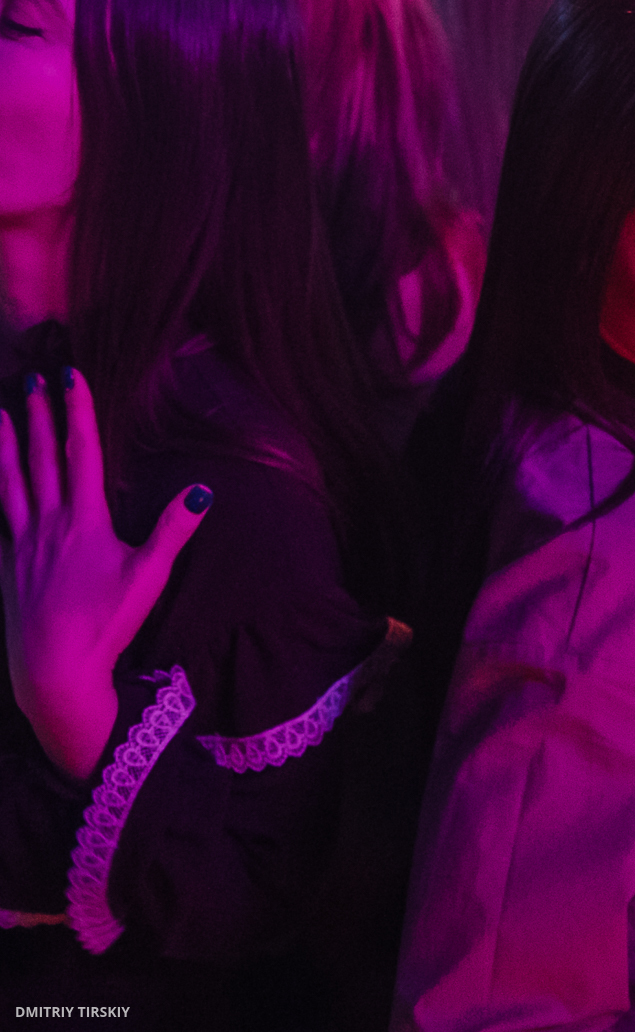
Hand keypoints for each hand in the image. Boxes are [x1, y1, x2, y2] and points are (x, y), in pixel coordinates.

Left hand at [1, 369, 210, 778]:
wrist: (53, 667)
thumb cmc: (106, 623)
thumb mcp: (149, 576)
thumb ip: (174, 530)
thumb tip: (204, 490)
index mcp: (84, 520)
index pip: (81, 453)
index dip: (76, 412)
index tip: (69, 376)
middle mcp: (47, 523)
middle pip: (40, 459)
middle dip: (37, 416)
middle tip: (30, 379)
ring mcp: (20, 544)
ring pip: (9, 482)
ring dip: (4, 445)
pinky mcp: (6, 566)